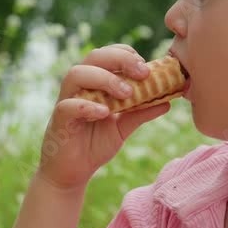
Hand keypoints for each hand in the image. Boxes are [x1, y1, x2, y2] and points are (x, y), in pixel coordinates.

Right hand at [36, 43, 170, 190]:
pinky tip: (105, 112)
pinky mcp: (59, 120)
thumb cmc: (95, 144)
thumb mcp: (123, 127)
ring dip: (104, 79)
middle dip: (120, 60)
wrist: (73, 172)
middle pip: (93, 57)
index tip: (147, 67)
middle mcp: (79, 86)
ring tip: (127, 93)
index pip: (107, 54)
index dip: (127, 54)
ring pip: (77, 74)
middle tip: (143, 73)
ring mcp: (66, 100)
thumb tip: (168, 102)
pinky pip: (68, 105)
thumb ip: (141, 112)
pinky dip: (87, 106)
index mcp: (94, 82)